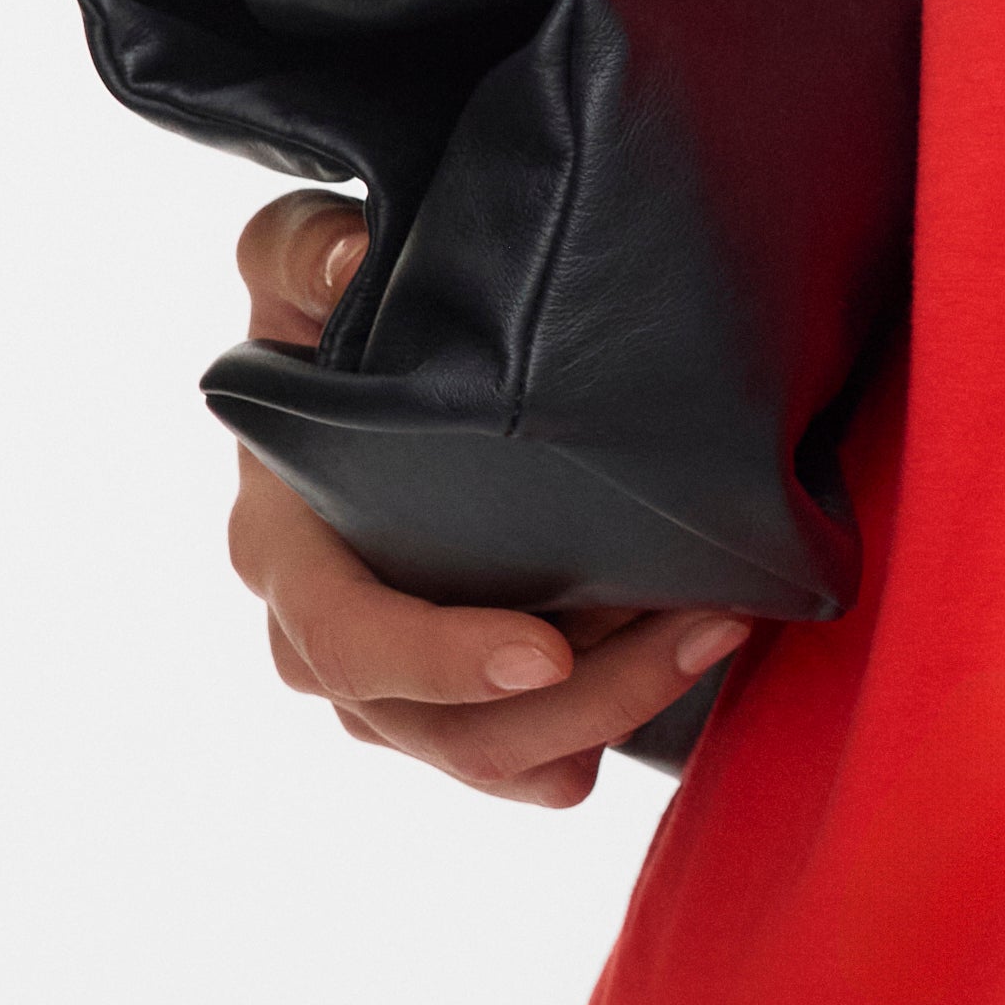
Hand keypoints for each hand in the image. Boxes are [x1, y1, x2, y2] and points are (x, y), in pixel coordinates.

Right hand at [218, 187, 756, 808]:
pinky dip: (604, 729)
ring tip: (723, 629)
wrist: (362, 350)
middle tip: (706, 625)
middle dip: (583, 697)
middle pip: (441, 728)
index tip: (549, 653)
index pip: (343, 639)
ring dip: (617, 711)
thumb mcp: (296, 259)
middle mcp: (326, 632)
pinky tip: (685, 679)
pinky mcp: (458, 691)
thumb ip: (302, 250)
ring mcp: (394, 679)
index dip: (438, 660)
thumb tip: (343, 261)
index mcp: (282, 543)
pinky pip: (527, 753)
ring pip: (498, 754)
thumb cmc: (329, 308)